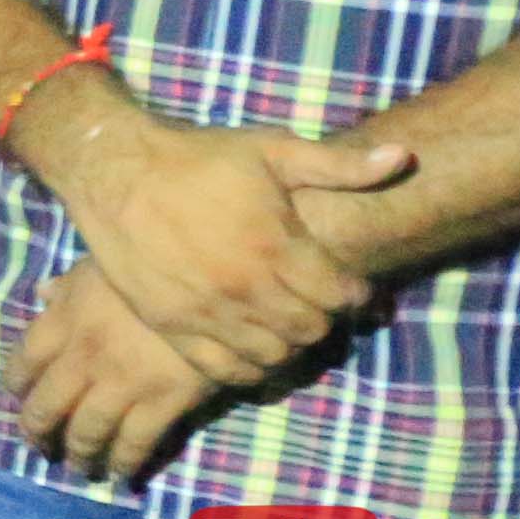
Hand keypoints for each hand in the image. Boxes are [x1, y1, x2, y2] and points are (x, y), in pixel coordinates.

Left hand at [6, 260, 225, 486]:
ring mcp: (122, 383)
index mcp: (64, 320)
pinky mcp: (163, 401)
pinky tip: (121, 474)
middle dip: (39, 434)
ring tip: (81, 466)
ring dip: (79, 455)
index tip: (21, 399)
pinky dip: (124, 463)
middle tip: (43, 446)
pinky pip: (135, 443)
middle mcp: (83, 358)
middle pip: (46, 409)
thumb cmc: (156, 262)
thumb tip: (43, 292)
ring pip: (86, 433)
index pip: (21, 364)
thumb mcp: (104, 263)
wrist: (217, 277)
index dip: (17, 387)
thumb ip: (70, 284)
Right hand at [53, 106, 405, 385]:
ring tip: (286, 327)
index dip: (355, 293)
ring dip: (289, 346)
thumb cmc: (198, 156)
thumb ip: (340, 165)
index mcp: (276, 244)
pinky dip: (248, 369)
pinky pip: (223, 369)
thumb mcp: (272, 149)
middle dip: (324, 319)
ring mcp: (205, 310)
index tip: (351, 286)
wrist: (117, 171)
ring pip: (272, 355)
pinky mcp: (171, 324)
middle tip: (318, 305)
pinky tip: (253, 351)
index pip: (340, 294)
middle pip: (310, 329)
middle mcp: (244, 285)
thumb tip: (402, 157)